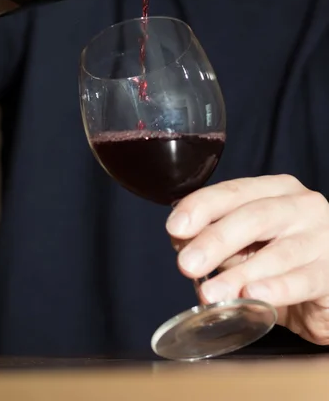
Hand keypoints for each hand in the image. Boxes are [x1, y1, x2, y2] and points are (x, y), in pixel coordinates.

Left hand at [166, 174, 328, 344]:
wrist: (327, 289)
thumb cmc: (283, 261)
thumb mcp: (247, 244)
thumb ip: (218, 238)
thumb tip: (180, 240)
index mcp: (276, 190)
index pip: (234, 192)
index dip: (202, 207)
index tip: (175, 228)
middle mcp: (301, 206)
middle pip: (254, 216)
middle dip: (216, 239)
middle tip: (186, 264)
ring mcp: (322, 237)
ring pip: (278, 252)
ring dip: (240, 273)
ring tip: (210, 292)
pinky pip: (302, 281)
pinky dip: (276, 290)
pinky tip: (252, 297)